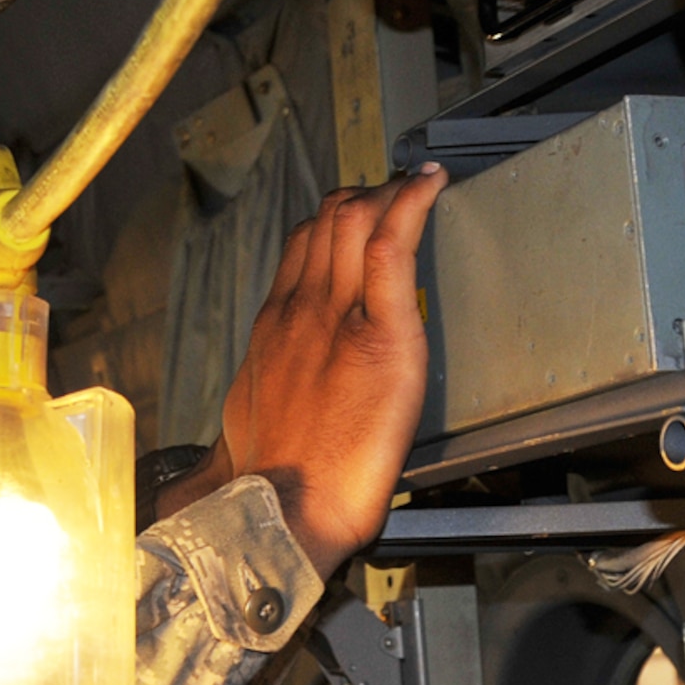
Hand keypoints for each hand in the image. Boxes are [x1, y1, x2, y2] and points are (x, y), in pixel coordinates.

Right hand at [158, 165, 449, 576]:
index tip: (362, 211)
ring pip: (355, 221)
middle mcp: (301, 308)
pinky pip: (391, 250)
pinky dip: (412, 205)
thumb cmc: (269, 471)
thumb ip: (273, 375)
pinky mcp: (381, 334)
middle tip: (400, 195)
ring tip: (418, 186)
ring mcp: (337, 317)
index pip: (303, 244)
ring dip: (390, 194)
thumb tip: (274, 381)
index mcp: (274, 323)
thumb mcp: (254, 407)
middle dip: (366, 196)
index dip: (334, 218)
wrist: (282, 501)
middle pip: (329, 220)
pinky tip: (430, 183)